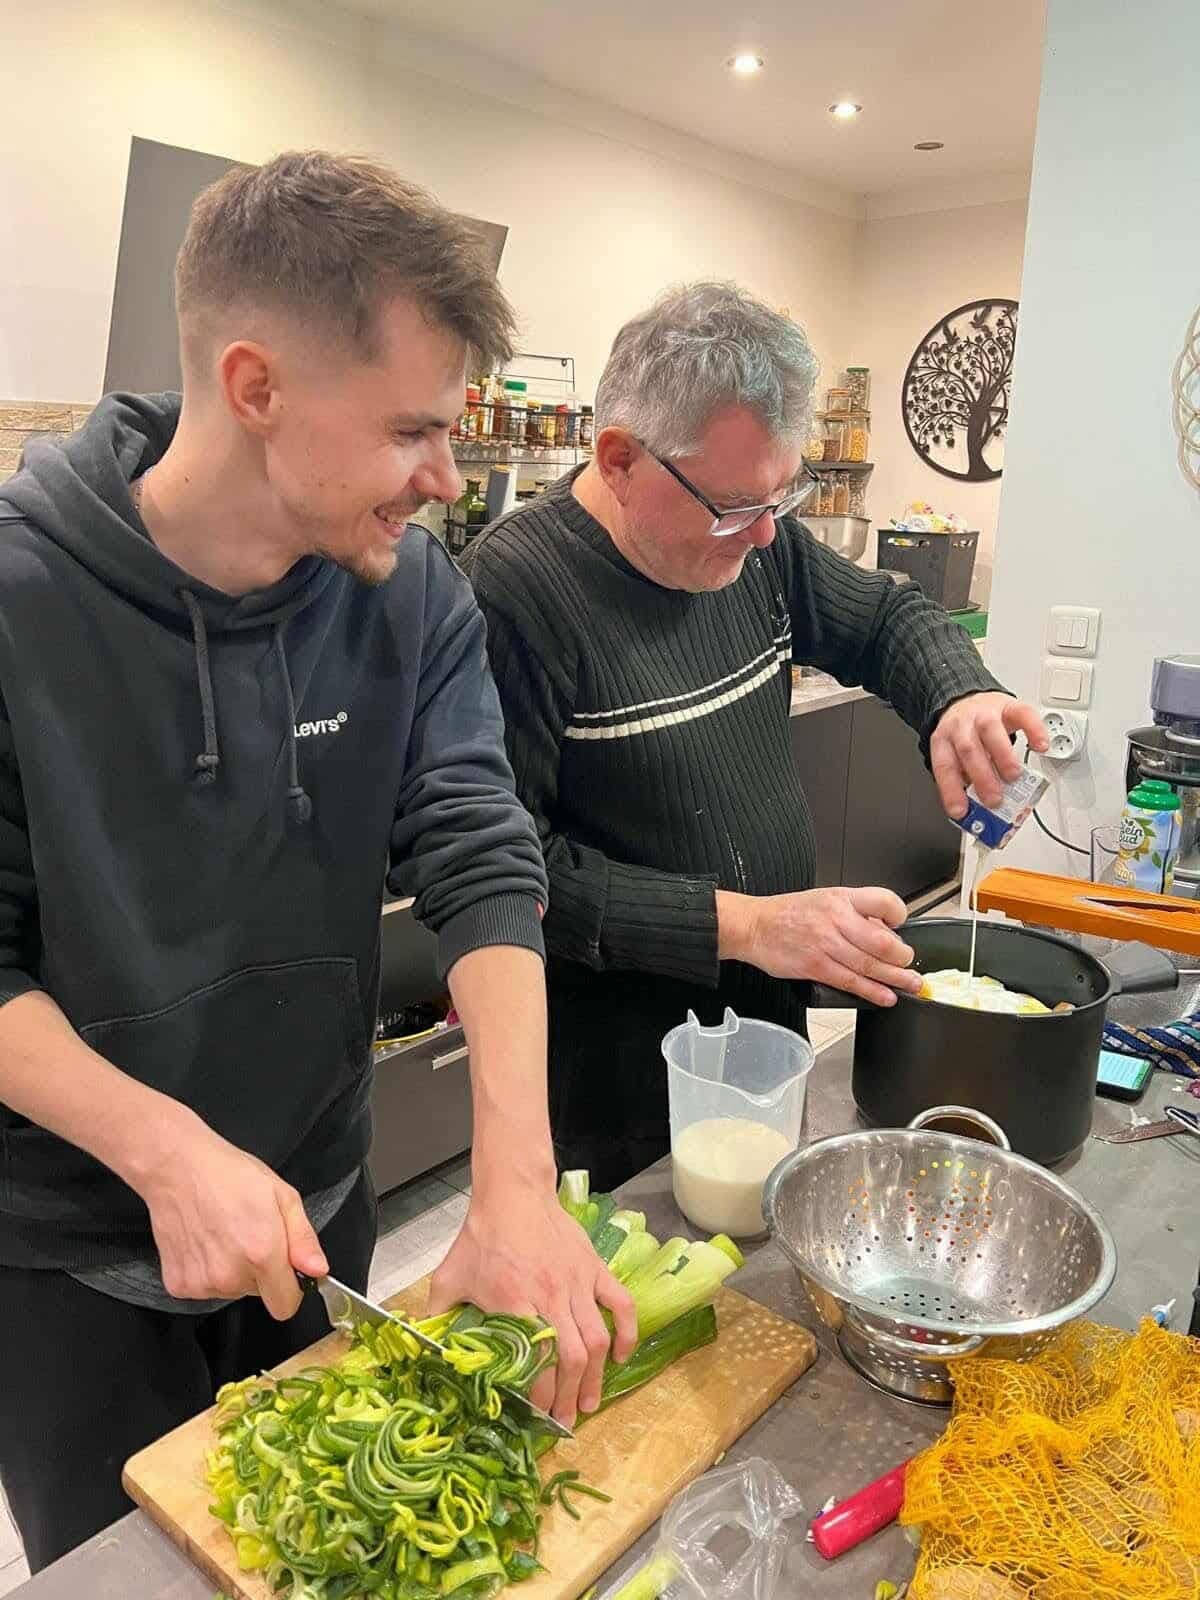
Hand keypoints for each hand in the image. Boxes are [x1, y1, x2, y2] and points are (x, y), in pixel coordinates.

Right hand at [131, 1107, 327, 1318]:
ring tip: (225, 1233)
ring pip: (232, 1290)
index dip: (291, 1288)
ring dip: (233, 1270)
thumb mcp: (282, 1195)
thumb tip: (318, 1271)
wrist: (177, 1167)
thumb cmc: (229, 1175)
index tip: (286, 1270)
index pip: (285, 1305)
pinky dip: (208, 1270)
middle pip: (259, 1294)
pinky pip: (206, 1288)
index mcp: (262, 1253)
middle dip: (261, 1271)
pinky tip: (205, 1241)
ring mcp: (202, 1283)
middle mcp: (230, 1275)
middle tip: (249, 1234)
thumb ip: (303, 1239)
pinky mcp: (179, 1284)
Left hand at [428, 1178, 637, 1427]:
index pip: (534, 1362)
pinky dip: (626, 1333)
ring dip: (595, 1376)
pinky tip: (620, 1356)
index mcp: (514, 1303)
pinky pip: (620, 1304)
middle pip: (571, 1359)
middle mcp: (550, 1297)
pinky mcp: (594, 1269)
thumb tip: (422, 1344)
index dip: (539, 1396)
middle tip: (565, 1421)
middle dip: (569, 1397)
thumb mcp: (449, 1276)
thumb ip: (437, 1313)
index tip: (536, 1416)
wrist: (513, 1194)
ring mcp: (577, 1283)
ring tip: (589, 1401)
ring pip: (596, 1339)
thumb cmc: (481, 1236)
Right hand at [718, 886, 919, 1005]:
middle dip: (902, 957)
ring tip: (910, 985)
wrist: (754, 925)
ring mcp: (825, 944)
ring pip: (870, 965)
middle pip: (882, 942)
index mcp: (841, 898)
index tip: (902, 925)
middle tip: (909, 964)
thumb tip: (884, 932)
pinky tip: (885, 996)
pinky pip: (850, 982)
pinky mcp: (815, 967)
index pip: (883, 901)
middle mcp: (835, 919)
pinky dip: (872, 992)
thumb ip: (854, 913)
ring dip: (895, 979)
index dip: (899, 914)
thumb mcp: (825, 899)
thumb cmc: (789, 913)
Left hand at [930, 693, 1049, 818]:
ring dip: (1004, 757)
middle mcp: (962, 726)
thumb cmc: (964, 735)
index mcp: (944, 741)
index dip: (952, 791)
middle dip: (983, 778)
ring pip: (991, 731)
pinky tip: (1041, 747)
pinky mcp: (1008, 705)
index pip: (945, 767)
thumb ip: (966, 781)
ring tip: (1014, 776)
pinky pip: (1023, 714)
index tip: (961, 812)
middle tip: (995, 799)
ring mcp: (985, 713)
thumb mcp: (956, 756)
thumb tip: (981, 809)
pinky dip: (1035, 731)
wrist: (968, 700)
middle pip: (968, 750)